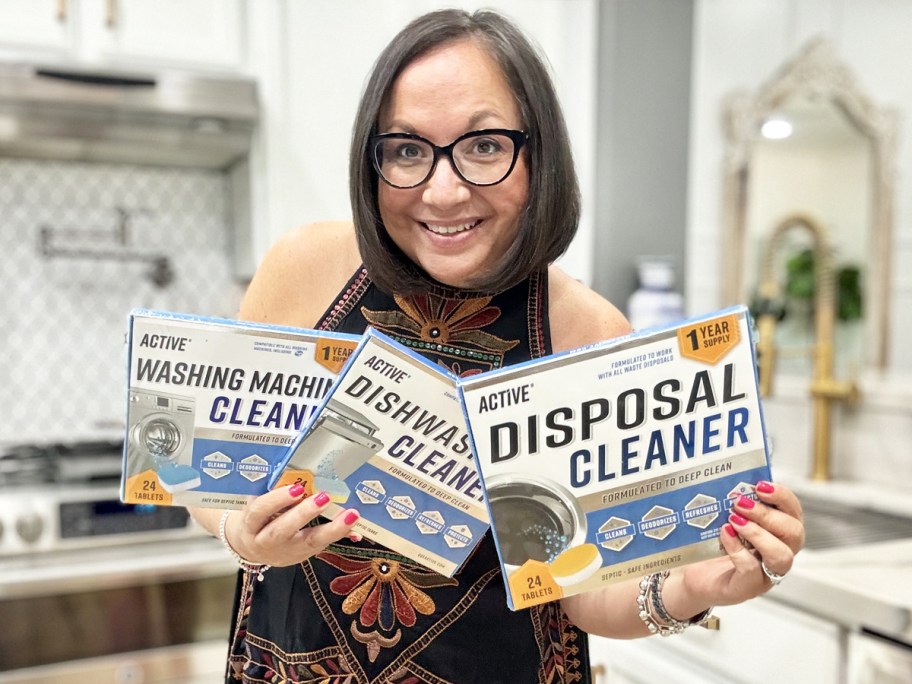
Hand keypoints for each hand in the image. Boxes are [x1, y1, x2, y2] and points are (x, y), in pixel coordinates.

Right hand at [223, 483, 361, 566]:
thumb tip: (297, 472)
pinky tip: (356, 529)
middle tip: (324, 497)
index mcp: (251, 524)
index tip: (297, 488)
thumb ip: (272, 491)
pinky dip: (340, 536)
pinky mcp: (303, 556)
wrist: (252, 547)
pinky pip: (323, 546)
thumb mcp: (257, 503)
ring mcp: (286, 551)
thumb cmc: (258, 517)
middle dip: (304, 514)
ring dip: (332, 529)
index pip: (260, 512)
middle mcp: (266, 541)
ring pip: (309, 543)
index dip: (277, 500)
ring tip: (350, 514)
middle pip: (283, 530)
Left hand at [679, 480, 804, 606]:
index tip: (761, 485)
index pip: (793, 512)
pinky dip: (738, 549)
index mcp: (778, 533)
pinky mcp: (747, 587)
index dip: (782, 497)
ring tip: (734, 520)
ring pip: (781, 555)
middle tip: (740, 502)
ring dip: (758, 533)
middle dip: (768, 514)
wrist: (695, 576)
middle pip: (794, 533)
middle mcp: (778, 553)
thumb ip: (735, 505)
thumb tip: (731, 483)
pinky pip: (752, 570)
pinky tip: (724, 535)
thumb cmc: (714, 547)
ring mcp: (766, 574)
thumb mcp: (727, 520)